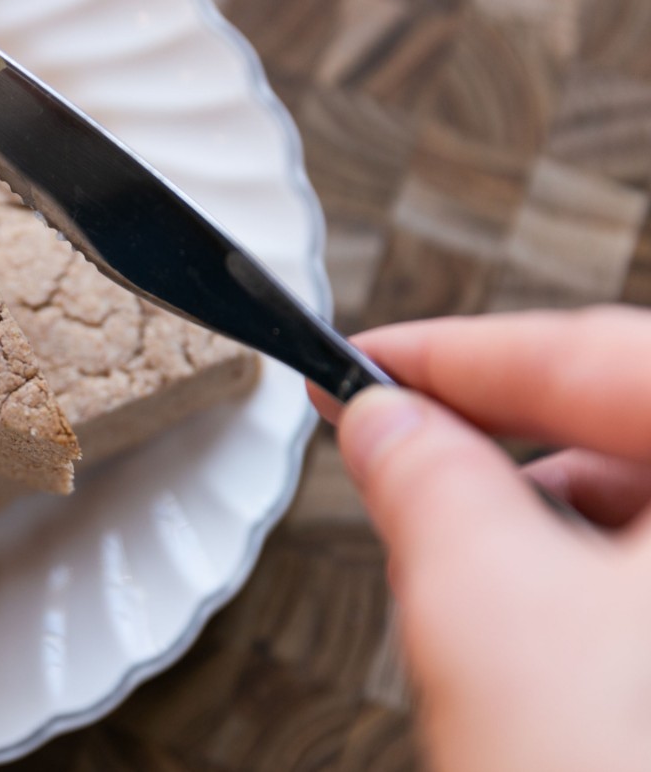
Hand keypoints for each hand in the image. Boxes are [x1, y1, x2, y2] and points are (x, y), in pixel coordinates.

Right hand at [316, 306, 650, 771]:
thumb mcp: (491, 613)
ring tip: (474, 569)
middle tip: (399, 461)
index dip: (451, 354)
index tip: (364, 365)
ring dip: (560, 523)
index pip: (595, 353)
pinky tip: (556, 633)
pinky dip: (610, 588)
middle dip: (508, 443)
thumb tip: (384, 423)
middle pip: (640, 426)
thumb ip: (426, 480)